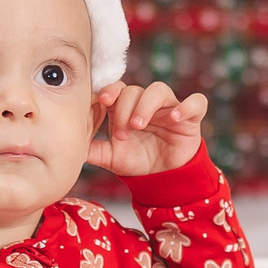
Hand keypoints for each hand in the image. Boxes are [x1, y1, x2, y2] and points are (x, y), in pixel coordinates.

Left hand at [88, 81, 208, 175]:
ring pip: (159, 90)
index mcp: (126, 108)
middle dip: (125, 109)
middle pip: (134, 90)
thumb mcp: (111, 157)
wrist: (163, 179)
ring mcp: (169, 108)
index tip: (103, 101)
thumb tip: (72, 143)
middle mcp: (146, 103)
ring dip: (146, 104)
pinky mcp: (190, 117)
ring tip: (138, 125)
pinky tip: (175, 118)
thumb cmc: (137, 161)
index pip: (117, 89)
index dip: (110, 91)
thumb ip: (92, 149)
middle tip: (122, 133)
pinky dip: (186, 106)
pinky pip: (196, 103)